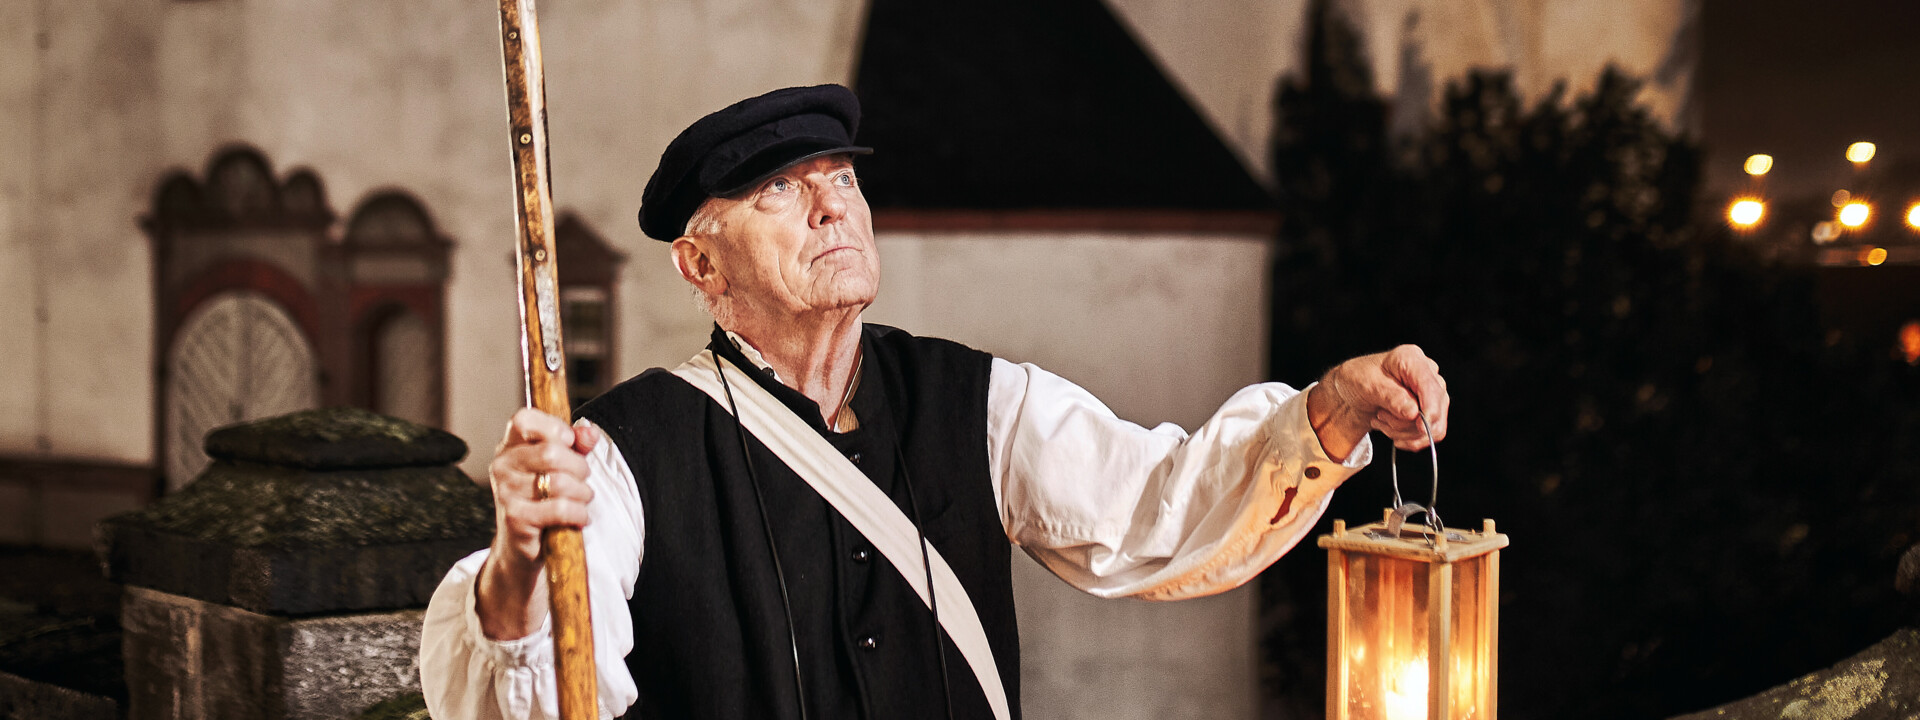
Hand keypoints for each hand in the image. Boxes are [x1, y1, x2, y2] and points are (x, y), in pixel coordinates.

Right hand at [474, 408, 600, 639]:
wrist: (521, 547)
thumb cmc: (542, 500)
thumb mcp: (560, 467)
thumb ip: (576, 445)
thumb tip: (590, 432)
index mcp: (510, 446)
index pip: (524, 419)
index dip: (552, 427)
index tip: (568, 442)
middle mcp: (502, 466)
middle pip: (552, 452)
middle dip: (580, 468)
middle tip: (583, 480)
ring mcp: (506, 492)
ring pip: (560, 482)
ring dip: (583, 493)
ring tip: (581, 500)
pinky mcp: (515, 518)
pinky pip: (560, 508)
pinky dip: (579, 513)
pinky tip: (579, 517)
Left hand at [1307, 345, 1449, 459]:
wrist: (1354, 391)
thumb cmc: (1358, 379)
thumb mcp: (1367, 385)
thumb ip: (1391, 397)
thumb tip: (1413, 413)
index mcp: (1411, 359)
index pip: (1430, 386)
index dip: (1430, 409)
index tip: (1421, 427)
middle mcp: (1427, 374)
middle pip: (1434, 409)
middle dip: (1405, 424)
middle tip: (1380, 416)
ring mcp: (1432, 393)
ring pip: (1433, 426)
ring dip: (1404, 432)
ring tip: (1382, 419)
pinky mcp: (1432, 410)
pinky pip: (1431, 434)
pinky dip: (1410, 438)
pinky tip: (1392, 429)